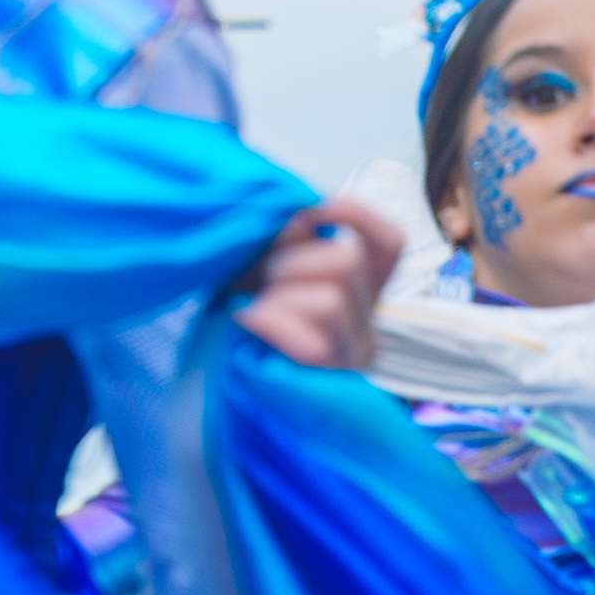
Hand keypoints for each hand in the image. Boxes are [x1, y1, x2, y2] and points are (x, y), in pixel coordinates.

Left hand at [234, 198, 404, 368]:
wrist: (204, 375)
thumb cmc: (238, 314)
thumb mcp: (264, 263)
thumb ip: (291, 236)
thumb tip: (303, 216)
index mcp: (357, 296)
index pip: (389, 244)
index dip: (357, 215)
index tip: (314, 209)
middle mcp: (365, 329)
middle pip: (349, 262)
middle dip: (292, 260)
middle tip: (261, 284)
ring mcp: (350, 361)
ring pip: (332, 300)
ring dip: (280, 296)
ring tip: (254, 311)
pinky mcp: (329, 385)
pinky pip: (314, 344)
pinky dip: (274, 324)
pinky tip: (252, 324)